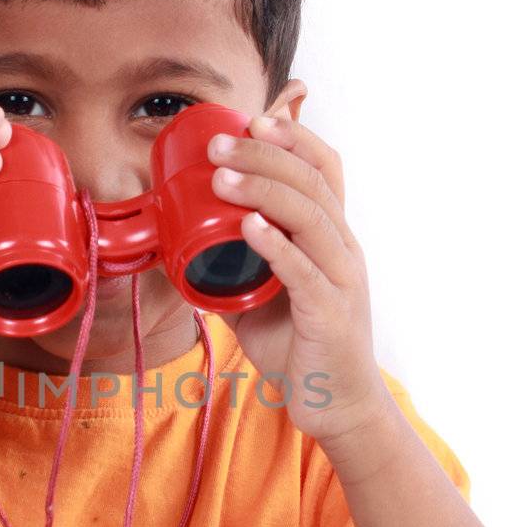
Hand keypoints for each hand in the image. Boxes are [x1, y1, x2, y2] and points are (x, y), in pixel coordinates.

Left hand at [206, 96, 390, 452]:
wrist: (336, 406)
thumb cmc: (301, 348)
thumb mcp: (262, 298)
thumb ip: (233, 268)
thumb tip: (183, 246)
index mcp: (331, 237)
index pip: (324, 169)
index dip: (294, 138)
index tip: (253, 120)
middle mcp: (343, 249)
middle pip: (312, 182)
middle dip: (264, 156)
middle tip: (218, 144)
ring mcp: (341, 279)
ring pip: (310, 217)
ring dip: (263, 190)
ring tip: (222, 176)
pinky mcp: (331, 314)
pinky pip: (304, 271)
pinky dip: (276, 244)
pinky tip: (249, 226)